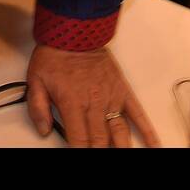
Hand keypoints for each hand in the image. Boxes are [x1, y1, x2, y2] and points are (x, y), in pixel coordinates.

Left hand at [27, 44, 158, 146]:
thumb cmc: (55, 55)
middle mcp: (94, 103)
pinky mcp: (123, 91)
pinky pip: (138, 113)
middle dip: (99, 151)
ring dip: (121, 148)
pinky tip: (153, 145)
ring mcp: (111, 98)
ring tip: (123, 156)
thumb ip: (38, 108)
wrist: (74, 32)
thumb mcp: (36, 80)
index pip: (79, 139)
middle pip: (100, 140)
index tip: (79, 155)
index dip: (79, 151)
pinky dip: (147, 131)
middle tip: (98, 154)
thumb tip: (43, 130)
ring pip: (120, 132)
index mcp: (72, 103)